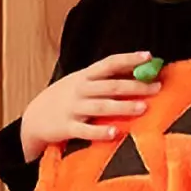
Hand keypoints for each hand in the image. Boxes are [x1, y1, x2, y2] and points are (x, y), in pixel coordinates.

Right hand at [18, 51, 160, 160]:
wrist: (34, 118)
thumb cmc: (64, 99)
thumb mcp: (80, 83)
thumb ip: (104, 80)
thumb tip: (138, 72)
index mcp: (85, 77)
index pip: (109, 63)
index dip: (129, 59)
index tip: (149, 57)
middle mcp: (80, 90)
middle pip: (110, 86)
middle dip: (134, 86)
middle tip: (156, 88)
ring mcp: (73, 109)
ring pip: (101, 106)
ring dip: (123, 106)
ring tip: (143, 108)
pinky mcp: (67, 128)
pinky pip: (86, 130)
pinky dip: (100, 132)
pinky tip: (116, 133)